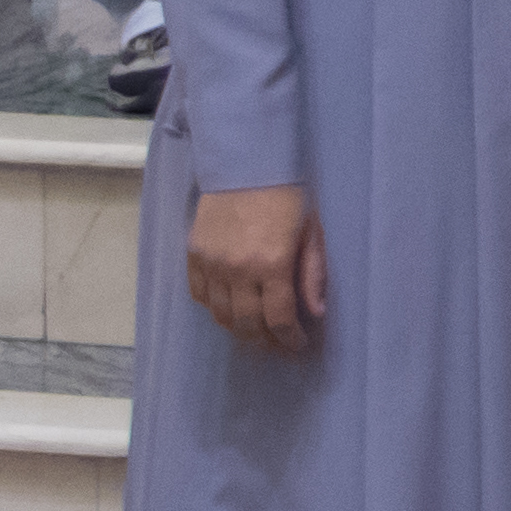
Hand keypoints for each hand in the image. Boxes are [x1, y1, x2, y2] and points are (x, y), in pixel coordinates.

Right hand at [186, 183, 324, 352]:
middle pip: (247, 323)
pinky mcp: (194, 255)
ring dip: (239, 330)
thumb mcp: (312, 232)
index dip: (290, 339)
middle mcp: (238, 269)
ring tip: (255, 334)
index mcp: (272, 263)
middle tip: (277, 346)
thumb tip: (316, 312)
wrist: (246, 164)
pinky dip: (214, 309)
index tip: (298, 345)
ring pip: (220, 314)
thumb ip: (313, 274)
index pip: (279, 318)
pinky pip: (199, 295)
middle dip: (265, 341)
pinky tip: (229, 311)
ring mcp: (212, 263)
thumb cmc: (287, 195)